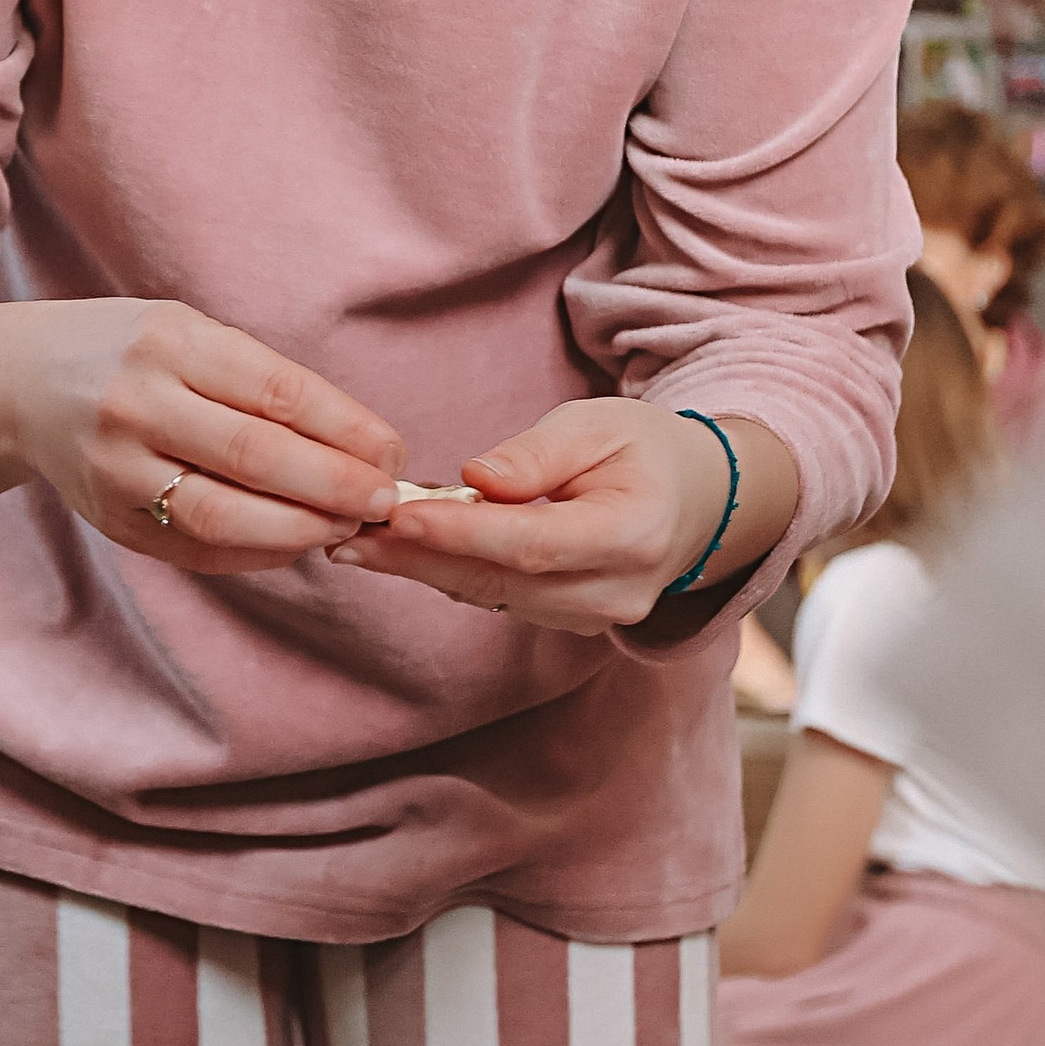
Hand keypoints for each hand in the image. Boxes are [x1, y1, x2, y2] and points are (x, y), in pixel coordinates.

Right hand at [0, 299, 405, 574]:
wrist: (19, 385)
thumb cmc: (129, 354)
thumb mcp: (187, 334)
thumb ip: (261, 384)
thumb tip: (363, 448)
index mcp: (166, 342)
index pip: (275, 392)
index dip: (345, 430)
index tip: (392, 455)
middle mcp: (134, 405)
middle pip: (254, 458)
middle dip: (333, 487)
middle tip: (383, 503)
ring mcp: (115, 469)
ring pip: (222, 517)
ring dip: (298, 530)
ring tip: (344, 528)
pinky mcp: (109, 521)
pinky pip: (194, 550)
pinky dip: (254, 554)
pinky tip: (292, 544)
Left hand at [329, 400, 794, 635]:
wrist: (700, 501)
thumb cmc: (646, 448)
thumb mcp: (599, 423)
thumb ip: (537, 455)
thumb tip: (475, 480)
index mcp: (633, 534)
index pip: (532, 542)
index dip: (461, 532)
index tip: (398, 513)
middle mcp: (616, 590)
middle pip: (500, 580)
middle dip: (417, 558)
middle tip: (345, 534)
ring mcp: (595, 617)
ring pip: (491, 595)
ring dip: (418, 571)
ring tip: (351, 544)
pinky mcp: (570, 622)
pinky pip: (498, 599)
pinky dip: (444, 575)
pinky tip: (393, 555)